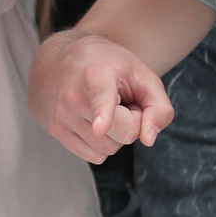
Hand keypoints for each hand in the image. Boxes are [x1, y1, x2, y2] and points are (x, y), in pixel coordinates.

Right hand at [29, 31, 172, 163]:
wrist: (69, 59)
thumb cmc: (113, 69)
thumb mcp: (145, 78)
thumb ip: (159, 108)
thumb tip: (148, 140)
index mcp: (98, 74)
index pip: (101, 97)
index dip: (102, 113)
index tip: (100, 127)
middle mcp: (74, 96)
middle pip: (123, 134)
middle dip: (133, 122)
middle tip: (124, 102)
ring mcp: (61, 115)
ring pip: (108, 149)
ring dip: (117, 134)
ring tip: (109, 109)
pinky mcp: (56, 130)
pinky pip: (95, 156)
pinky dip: (102, 143)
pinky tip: (96, 121)